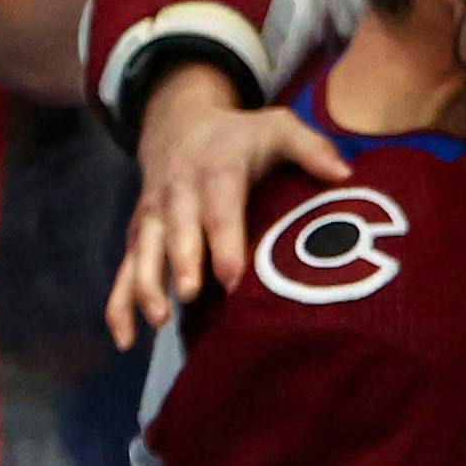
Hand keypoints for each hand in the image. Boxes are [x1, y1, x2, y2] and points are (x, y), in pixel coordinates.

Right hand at [109, 74, 352, 345]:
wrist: (177, 123)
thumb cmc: (239, 136)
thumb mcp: (276, 127)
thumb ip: (312, 148)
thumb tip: (346, 175)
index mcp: (216, 171)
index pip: (219, 209)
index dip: (223, 242)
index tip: (233, 278)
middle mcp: (178, 194)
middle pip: (177, 231)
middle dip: (180, 262)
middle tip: (189, 296)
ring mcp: (154, 216)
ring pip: (144, 252)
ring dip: (146, 285)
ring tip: (159, 321)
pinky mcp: (140, 235)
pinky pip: (123, 272)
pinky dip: (119, 305)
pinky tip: (125, 342)